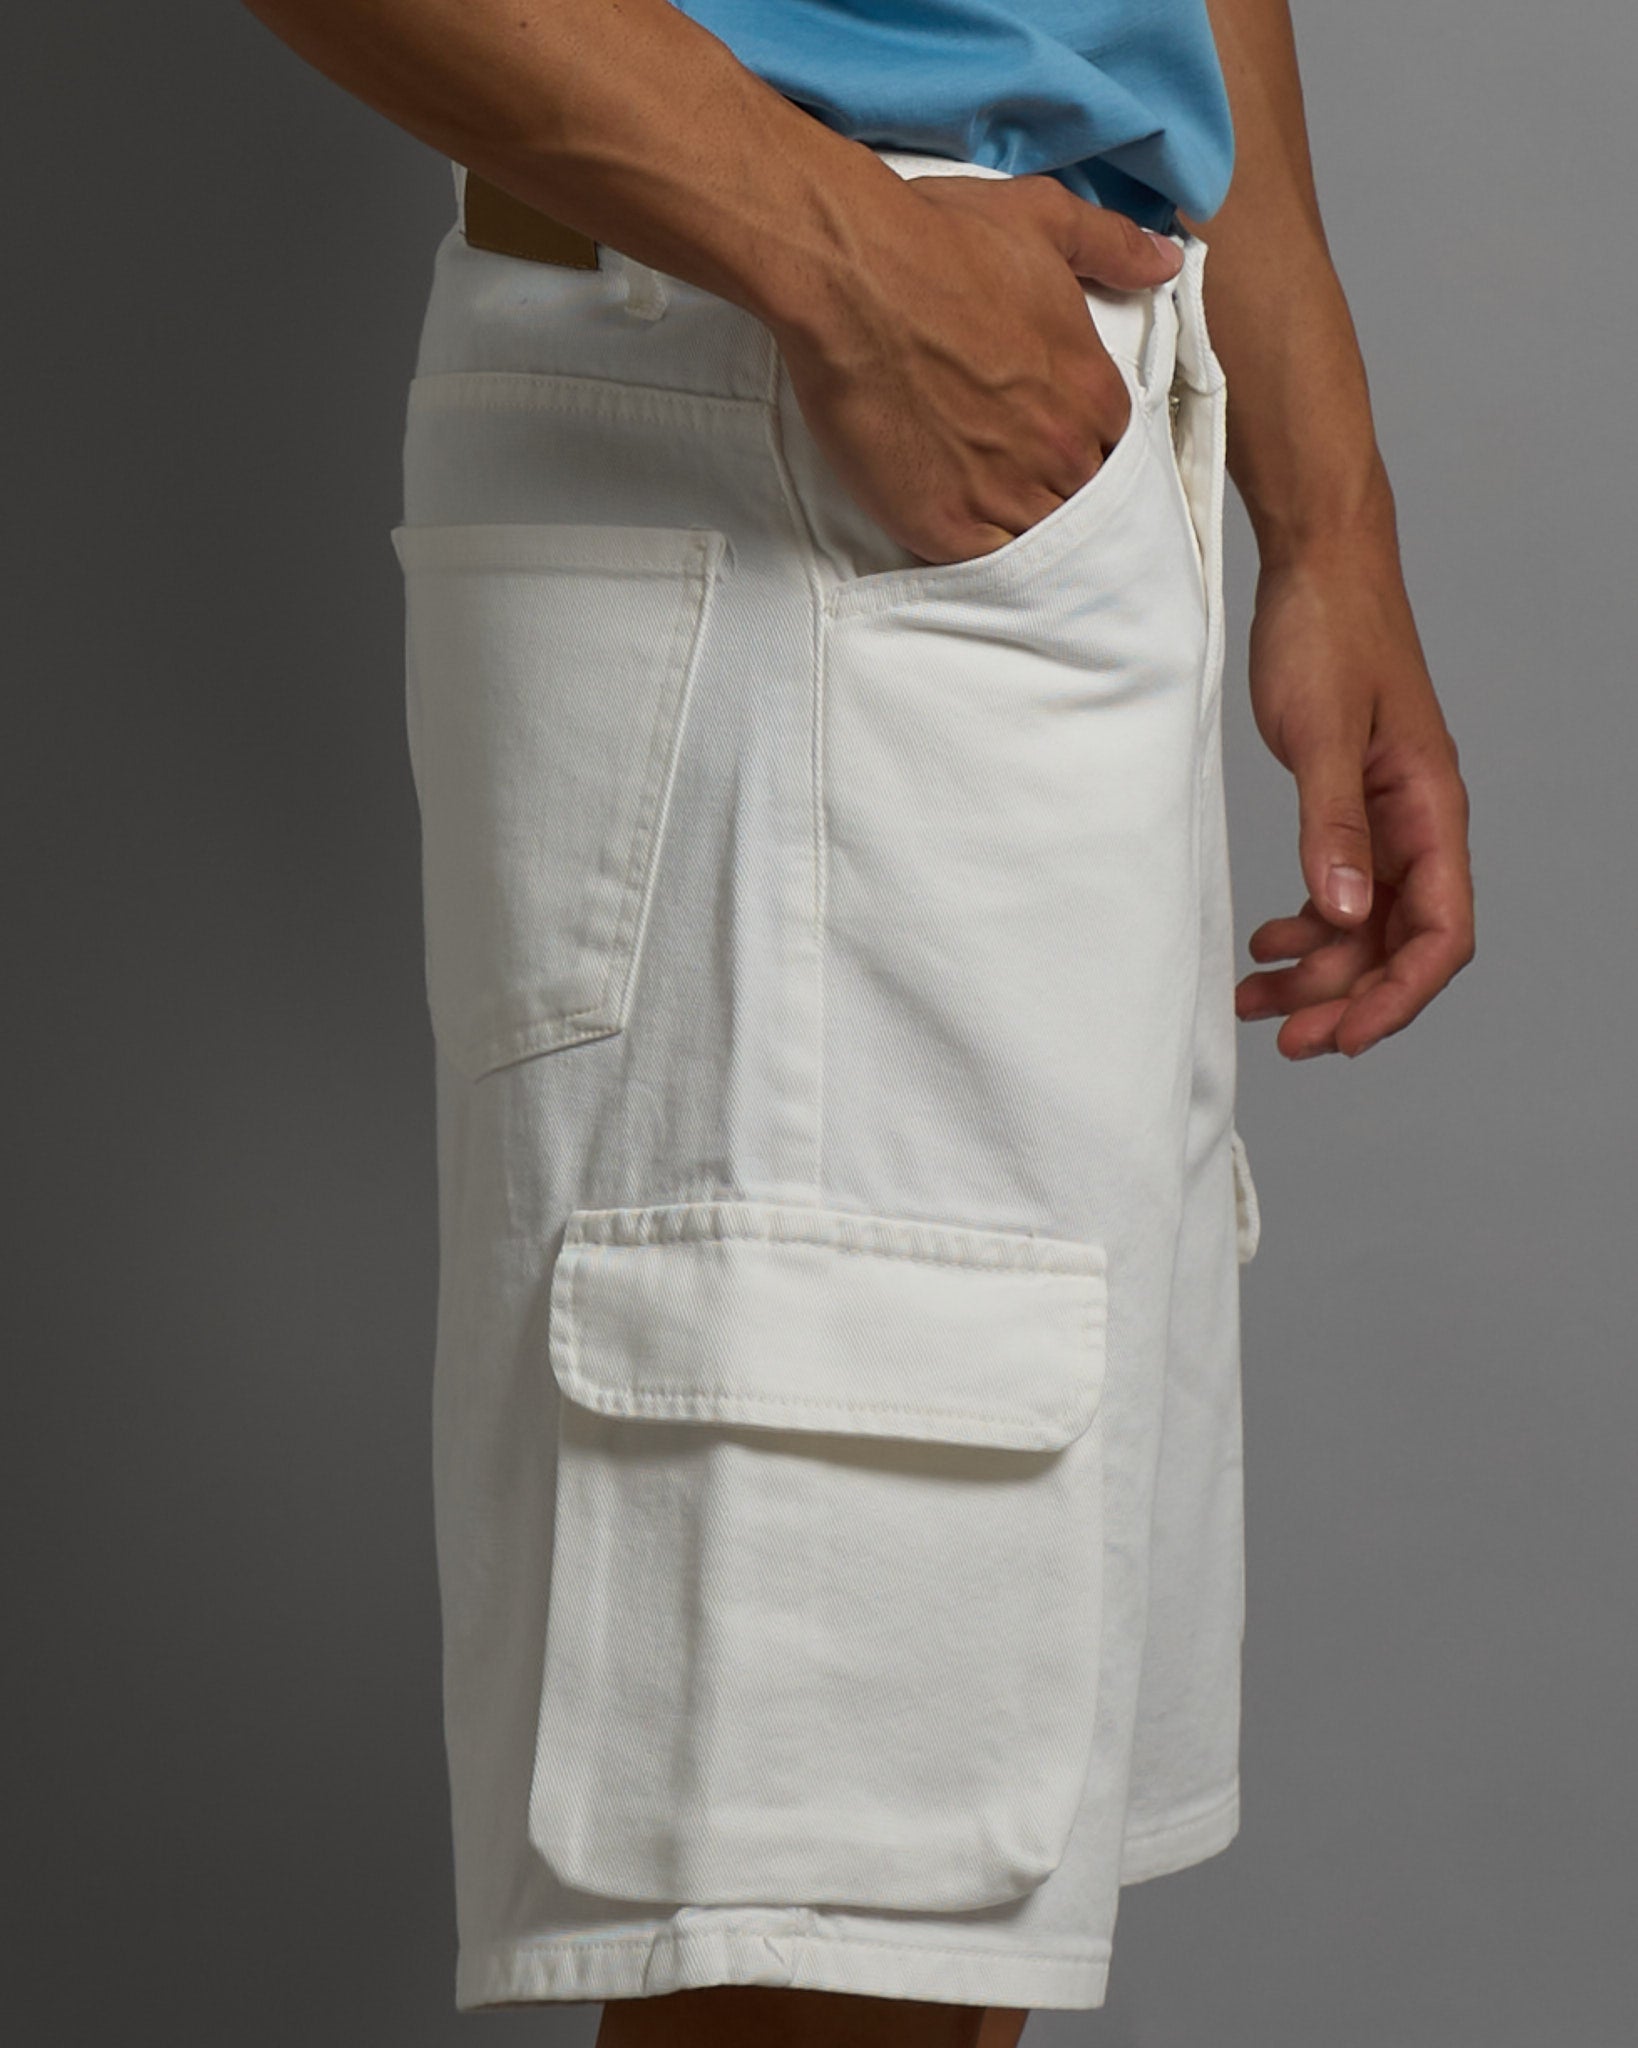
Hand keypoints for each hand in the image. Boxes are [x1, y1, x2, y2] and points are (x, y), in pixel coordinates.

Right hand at [768, 171, 1183, 566]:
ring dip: (1016, 521)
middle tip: (1005, 462)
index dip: (1079, 440)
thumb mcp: (1043, 219)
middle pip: (1077, 495)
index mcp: (1090, 389)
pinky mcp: (944, 526)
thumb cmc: (937, 244)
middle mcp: (1058, 450)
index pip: (1111, 444)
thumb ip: (1111, 246)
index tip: (1045, 430)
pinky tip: (954, 521)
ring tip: (979, 494)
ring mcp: (1002, 494)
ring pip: (1035, 536)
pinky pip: (981, 563)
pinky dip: (975, 550)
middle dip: (1050, 482)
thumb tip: (1165, 259)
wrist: (850, 278)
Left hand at [1236, 531, 1475, 1059]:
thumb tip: (1340, 913)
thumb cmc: (1328, 630)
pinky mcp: (1349, 803)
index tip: (1342, 1037)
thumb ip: (1331, 825)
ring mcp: (1386, 817)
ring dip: (1316, 972)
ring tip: (1251, 1002)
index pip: (1440, 932)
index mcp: (1431, 809)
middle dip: (1346, 998)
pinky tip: (1264, 946)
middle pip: (1399, 944)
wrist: (1317, 561)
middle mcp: (1418, 823)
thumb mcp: (1321, 731)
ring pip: (1362, 924)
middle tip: (1282, 1039)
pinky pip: (1338, 889)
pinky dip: (1305, 928)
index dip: (1397, 996)